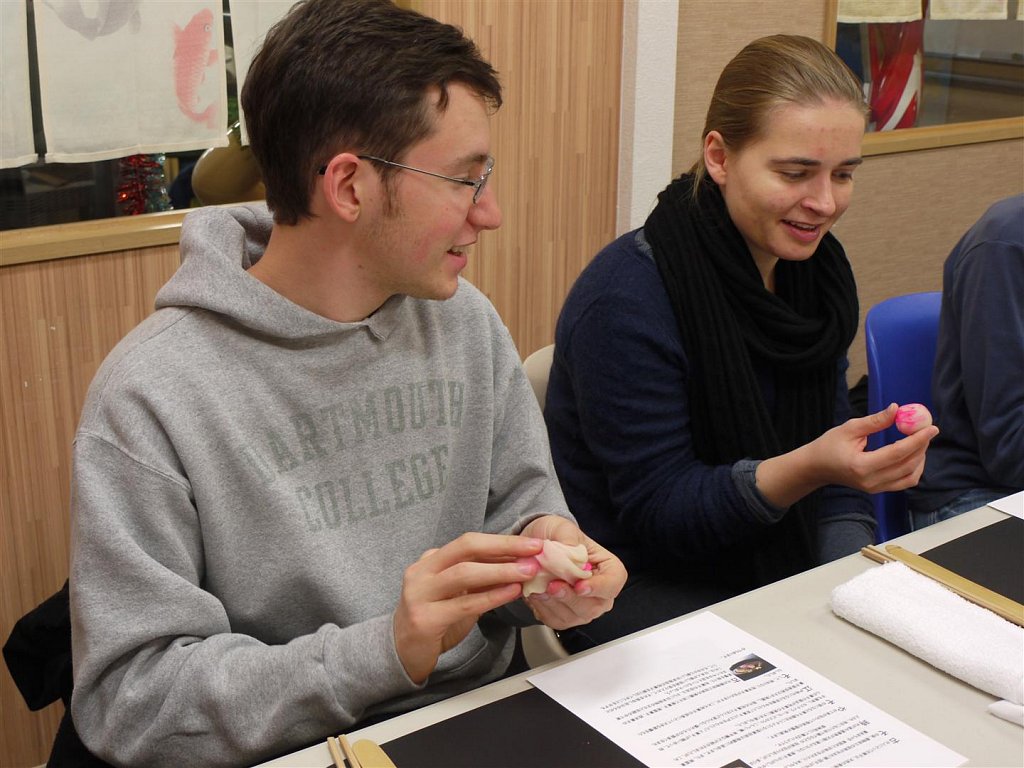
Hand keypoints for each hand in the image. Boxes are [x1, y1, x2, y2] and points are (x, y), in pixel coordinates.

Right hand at [393, 532, 544, 683]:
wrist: (402, 651)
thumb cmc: (435, 618)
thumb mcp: (456, 593)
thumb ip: (480, 577)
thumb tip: (518, 563)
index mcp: (430, 560)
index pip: (469, 542)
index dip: (501, 541)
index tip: (531, 543)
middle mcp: (422, 572)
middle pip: (465, 548)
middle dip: (503, 547)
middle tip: (533, 550)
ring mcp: (420, 594)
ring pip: (463, 573)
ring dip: (500, 571)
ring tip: (527, 572)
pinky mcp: (425, 619)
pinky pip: (464, 604)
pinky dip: (491, 597)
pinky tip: (510, 593)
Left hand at [519, 515, 626, 630]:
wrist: (535, 547)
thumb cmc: (556, 536)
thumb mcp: (562, 528)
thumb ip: (568, 538)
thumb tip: (570, 552)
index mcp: (608, 568)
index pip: (613, 582)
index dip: (599, 587)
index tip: (580, 585)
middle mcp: (600, 593)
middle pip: (594, 605)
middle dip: (570, 598)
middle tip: (553, 585)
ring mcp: (583, 608)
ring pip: (573, 616)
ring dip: (553, 603)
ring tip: (538, 588)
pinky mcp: (564, 617)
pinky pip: (555, 620)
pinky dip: (543, 609)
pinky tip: (535, 594)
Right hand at [816, 403, 938, 493]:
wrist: (817, 467)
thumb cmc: (829, 445)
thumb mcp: (849, 428)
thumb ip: (875, 421)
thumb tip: (897, 409)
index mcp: (861, 465)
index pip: (897, 453)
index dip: (917, 440)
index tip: (931, 427)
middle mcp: (871, 481)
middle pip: (908, 465)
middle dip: (922, 446)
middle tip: (926, 429)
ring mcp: (876, 488)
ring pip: (910, 476)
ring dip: (920, 458)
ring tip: (920, 441)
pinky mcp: (879, 490)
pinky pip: (905, 482)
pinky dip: (914, 468)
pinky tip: (913, 455)